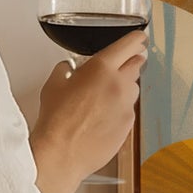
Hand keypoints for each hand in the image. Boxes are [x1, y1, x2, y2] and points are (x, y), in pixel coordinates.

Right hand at [30, 29, 147, 192]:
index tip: (139, 38)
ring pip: (133, 89)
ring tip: (103, 98)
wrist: (62, 154)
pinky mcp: (129, 125)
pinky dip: (120, 109)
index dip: (137, 39)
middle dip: (129, 63)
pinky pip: (129, 110)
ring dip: (124, 88)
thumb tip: (69, 68)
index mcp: (102, 68)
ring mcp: (127, 106)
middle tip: (117, 67)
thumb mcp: (53, 85)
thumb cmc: (56, 120)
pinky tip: (102, 118)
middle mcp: (120, 85)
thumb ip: (66, 69)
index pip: (130, 44)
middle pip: (136, 65)